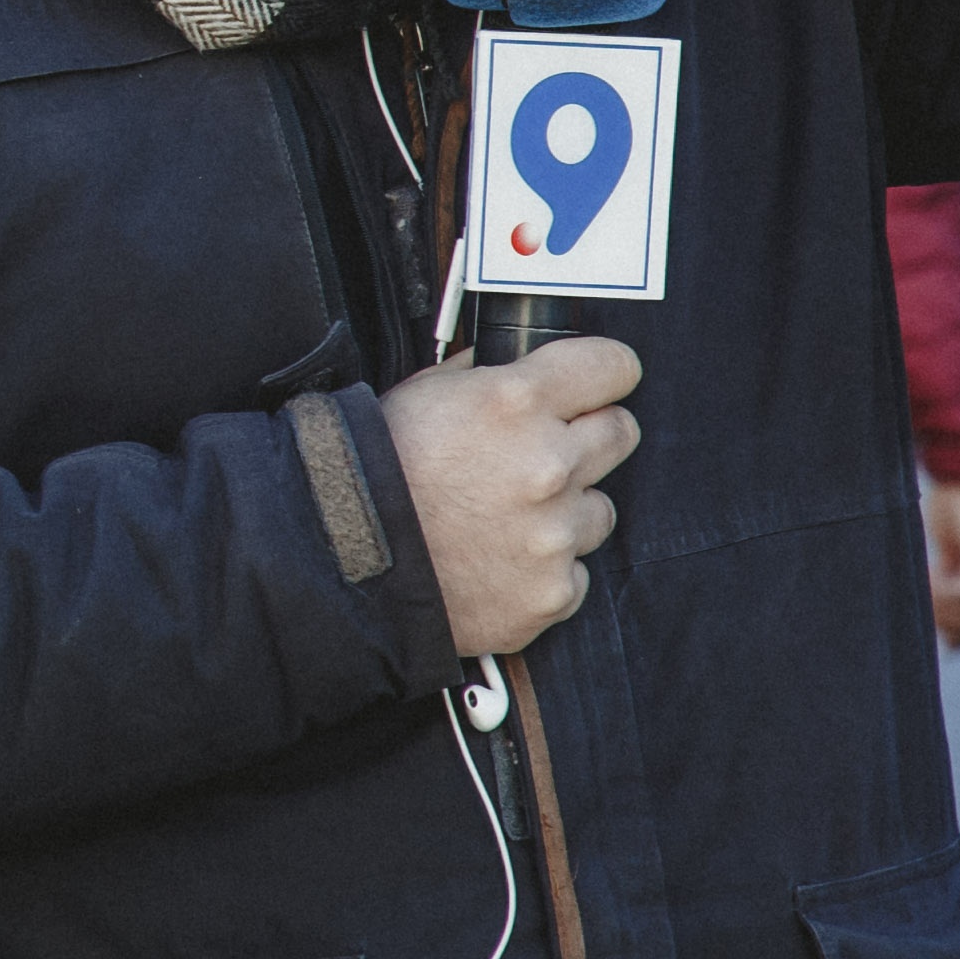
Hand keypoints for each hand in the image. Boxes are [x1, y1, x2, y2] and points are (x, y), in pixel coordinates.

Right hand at [382, 335, 645, 659]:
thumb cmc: (373, 473)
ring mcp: (554, 533)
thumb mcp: (422, 393)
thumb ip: (484, 376)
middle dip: (590, 438)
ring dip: (565, 511)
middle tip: (546, 454)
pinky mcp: (551, 591)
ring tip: (506, 520)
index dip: (604, 374)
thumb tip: (516, 366)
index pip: (613, 366)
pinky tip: (497, 564)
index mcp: (515, 401)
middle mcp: (547, 463)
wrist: (339, 563)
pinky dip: (544, 571)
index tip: (598, 386)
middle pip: (620, 432)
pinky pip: (573, 574)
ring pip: (599, 510)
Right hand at [925, 476, 959, 647]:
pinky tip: (929, 574)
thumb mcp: (954, 548)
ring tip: (923, 587)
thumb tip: (943, 619)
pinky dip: (941, 592)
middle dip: (949, 626)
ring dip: (942, 609)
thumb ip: (954, 579)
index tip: (933, 627)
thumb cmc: (956, 499)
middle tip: (923, 606)